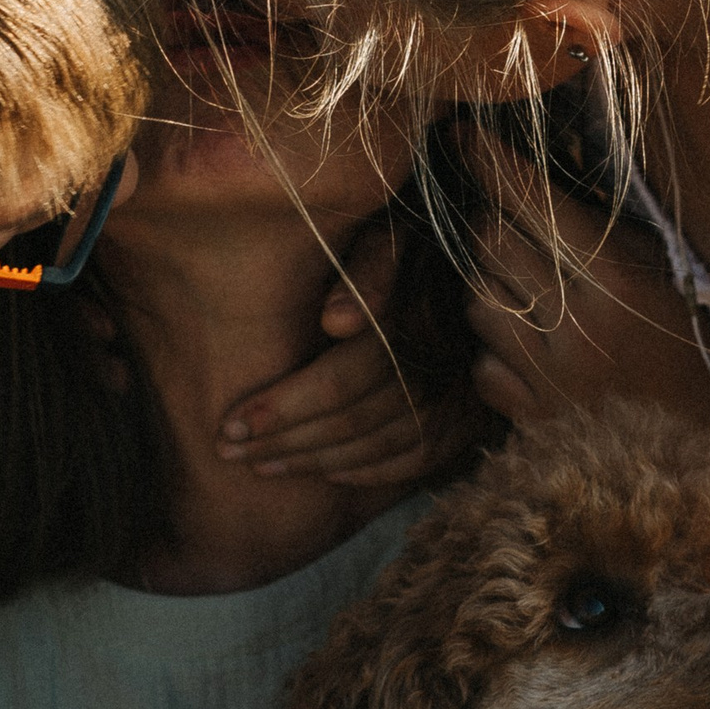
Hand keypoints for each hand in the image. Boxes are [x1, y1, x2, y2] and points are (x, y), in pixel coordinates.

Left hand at [218, 221, 475, 489]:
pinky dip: (368, 472)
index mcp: (414, 321)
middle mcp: (440, 367)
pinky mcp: (470, 419)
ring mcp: (459, 397)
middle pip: (354, 421)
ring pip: (380, 447)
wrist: (481, 261)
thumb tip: (336, 323)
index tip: (229, 425)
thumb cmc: (415, 244)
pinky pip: (416, 460)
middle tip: (229, 452)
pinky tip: (326, 473)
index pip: (341, 382)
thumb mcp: (391, 234)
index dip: (282, 408)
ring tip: (261, 466)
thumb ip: (368, 268)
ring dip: (315, 463)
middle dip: (285, 441)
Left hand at [467, 171, 707, 435]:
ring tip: (530, 289)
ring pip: (476, 303)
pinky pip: (483, 367)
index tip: (461, 133)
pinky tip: (533, 348)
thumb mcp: (660, 261)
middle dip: (488, 219)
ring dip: (490, 286)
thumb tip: (530, 163)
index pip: (532, 203)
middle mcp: (579, 328)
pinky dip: (497, 351)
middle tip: (505, 216)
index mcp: (617, 280)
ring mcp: (554, 379)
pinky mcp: (536, 421)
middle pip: (489, 244)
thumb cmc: (691, 330)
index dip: (490, 162)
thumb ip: (598, 220)